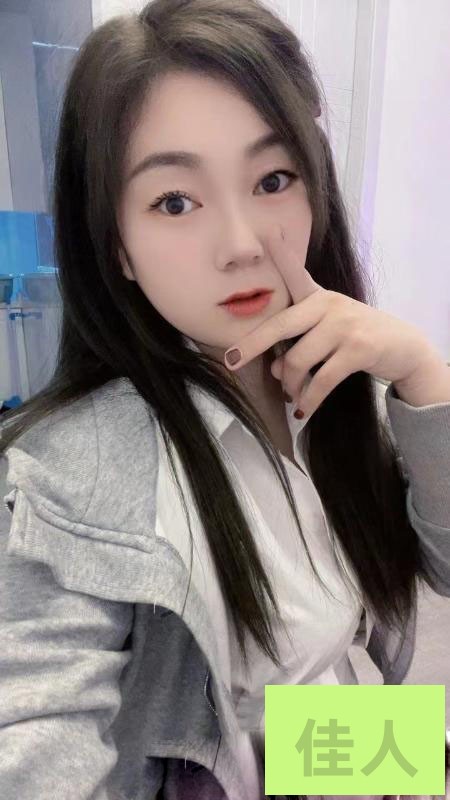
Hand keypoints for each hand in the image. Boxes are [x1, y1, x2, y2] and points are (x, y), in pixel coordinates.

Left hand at [224, 225, 441, 417]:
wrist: (402, 348)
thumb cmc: (356, 337)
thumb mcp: (327, 330)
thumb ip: (296, 345)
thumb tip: (274, 370)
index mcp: (318, 298)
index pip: (295, 273)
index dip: (281, 253)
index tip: (266, 233)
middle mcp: (328, 305)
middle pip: (280, 326)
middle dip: (252, 345)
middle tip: (231, 362)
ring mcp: (344, 325)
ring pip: (297, 361)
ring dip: (290, 385)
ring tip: (291, 395)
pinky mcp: (358, 349)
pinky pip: (321, 380)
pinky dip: (310, 399)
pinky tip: (303, 410)